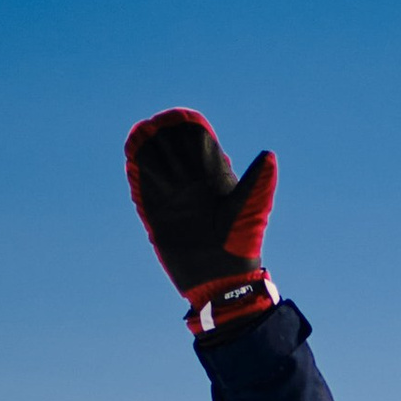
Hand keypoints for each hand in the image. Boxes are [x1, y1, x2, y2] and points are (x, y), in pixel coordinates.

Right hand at [124, 110, 277, 331]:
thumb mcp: (250, 211)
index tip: (179, 118)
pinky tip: (132, 156)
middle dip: (166, 136)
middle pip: (175, 151)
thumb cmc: (240, 246)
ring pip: (157, 168)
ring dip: (150, 150)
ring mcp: (174, 201)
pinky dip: (137, 173)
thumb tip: (269, 154)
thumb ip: (257, 183)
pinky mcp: (157, 218)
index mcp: (216, 180)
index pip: (199, 145)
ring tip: (143, 133)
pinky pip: (143, 191)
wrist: (220, 282)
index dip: (188, 128)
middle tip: (159, 127)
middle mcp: (193, 187)